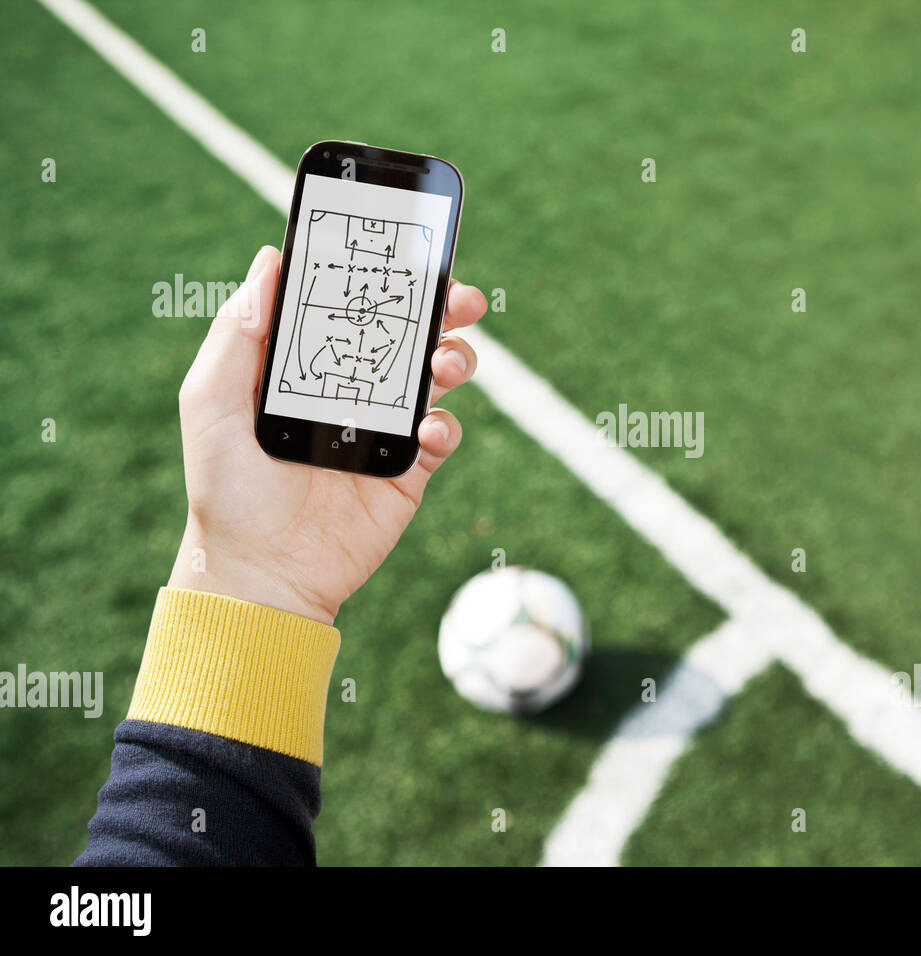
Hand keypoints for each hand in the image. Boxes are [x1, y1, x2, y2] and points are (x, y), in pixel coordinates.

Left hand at [168, 246, 487, 623]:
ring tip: (445, 364)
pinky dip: (445, 426)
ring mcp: (385, 429)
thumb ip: (237, 334)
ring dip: (454, 358)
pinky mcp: (410, 471)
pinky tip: (425, 432)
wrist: (262, 573)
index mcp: (309, 365)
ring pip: (438, 375)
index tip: (403, 247)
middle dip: (441, 305)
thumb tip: (269, 261)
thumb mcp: (212, 403)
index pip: (350, 305)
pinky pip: (444, 436)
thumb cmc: (226, 489)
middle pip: (408, 332)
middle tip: (460, 295)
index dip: (378, 273)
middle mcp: (353, 389)